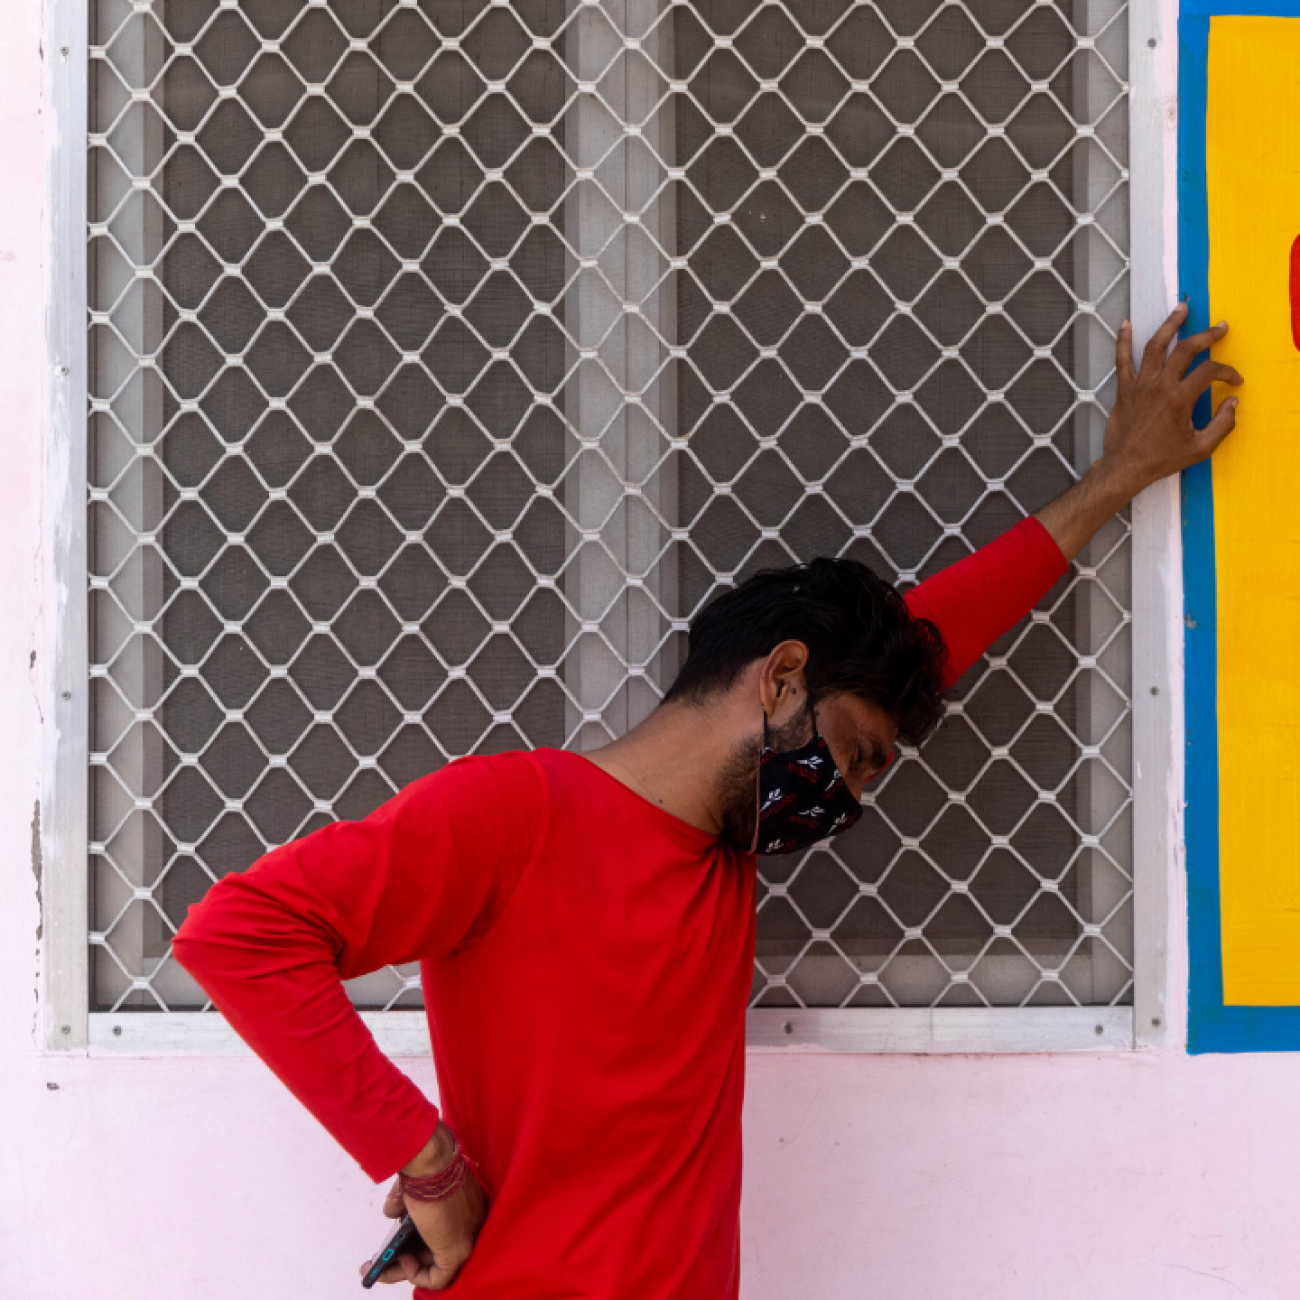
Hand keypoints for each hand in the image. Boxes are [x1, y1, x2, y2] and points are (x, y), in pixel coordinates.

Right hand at [358, 1123, 488, 1290]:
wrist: (430, 1158)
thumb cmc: (426, 1163)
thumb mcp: (414, 1185)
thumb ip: (404, 1202)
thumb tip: (391, 1212)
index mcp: (468, 1202)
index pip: (446, 1230)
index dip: (421, 1240)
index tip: (404, 1244)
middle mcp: (473, 1220)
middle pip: (439, 1250)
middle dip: (406, 1258)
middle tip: (383, 1262)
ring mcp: (468, 1237)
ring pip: (435, 1266)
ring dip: (404, 1270)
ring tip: (379, 1269)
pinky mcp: (458, 1250)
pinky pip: (438, 1279)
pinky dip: (416, 1275)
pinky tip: (402, 1259)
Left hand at [1035, 302, 1244, 560]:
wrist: (1125, 467)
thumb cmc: (1162, 459)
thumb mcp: (1200, 448)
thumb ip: (1222, 425)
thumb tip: (1233, 403)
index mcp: (1179, 399)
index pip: (1209, 372)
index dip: (1227, 372)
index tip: (1234, 381)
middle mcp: (1159, 386)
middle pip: (1186, 350)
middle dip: (1206, 335)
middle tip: (1220, 327)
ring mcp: (1140, 386)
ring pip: (1155, 347)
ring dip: (1170, 325)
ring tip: (1181, 308)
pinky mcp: (1124, 390)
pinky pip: (1122, 361)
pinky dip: (1122, 341)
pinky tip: (1124, 324)